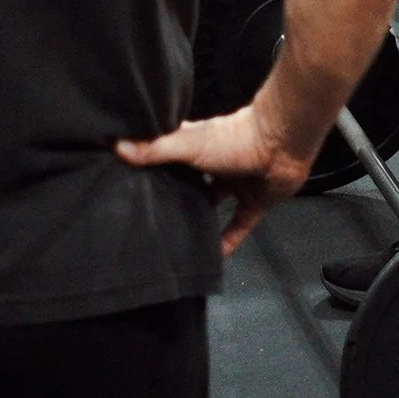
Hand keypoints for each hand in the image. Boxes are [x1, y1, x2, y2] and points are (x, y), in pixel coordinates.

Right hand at [116, 106, 316, 253]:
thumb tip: (116, 147)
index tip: (129, 181)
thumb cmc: (234, 138)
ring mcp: (234, 184)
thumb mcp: (188, 145)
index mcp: (196, 145)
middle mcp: (213, 164)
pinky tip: (213, 259)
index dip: (150, 165)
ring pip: (211, 205)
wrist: (282, 145)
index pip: (167, 155)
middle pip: (188, 182)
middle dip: (172, 195)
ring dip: (198, 218)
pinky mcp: (253, 203)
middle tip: (147, 217)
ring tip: (174, 239)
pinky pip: (237, 226)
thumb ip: (156, 149)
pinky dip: (227, 242)